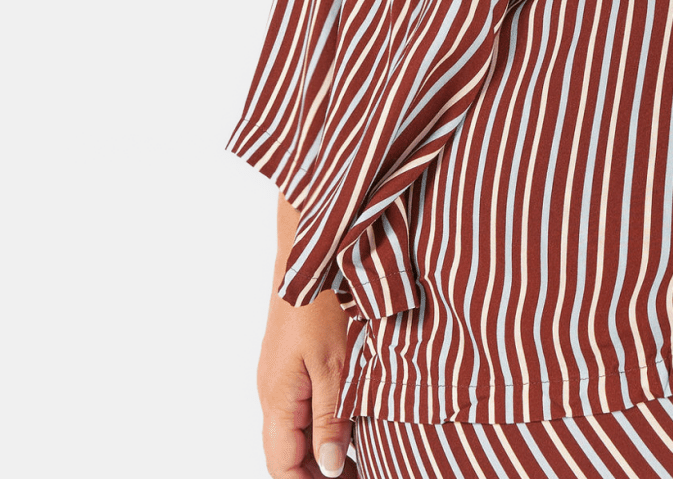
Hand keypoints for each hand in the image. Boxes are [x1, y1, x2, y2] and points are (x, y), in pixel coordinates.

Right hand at [257, 289, 356, 477]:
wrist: (311, 254)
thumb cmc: (321, 303)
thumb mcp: (334, 363)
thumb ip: (332, 417)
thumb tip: (327, 469)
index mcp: (278, 401)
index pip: (283, 467)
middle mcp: (272, 396)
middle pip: (288, 455)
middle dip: (318, 473)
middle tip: (362, 473)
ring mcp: (280, 380)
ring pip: (296, 433)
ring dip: (323, 451)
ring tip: (362, 460)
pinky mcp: (292, 366)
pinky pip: (302, 409)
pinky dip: (324, 425)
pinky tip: (352, 426)